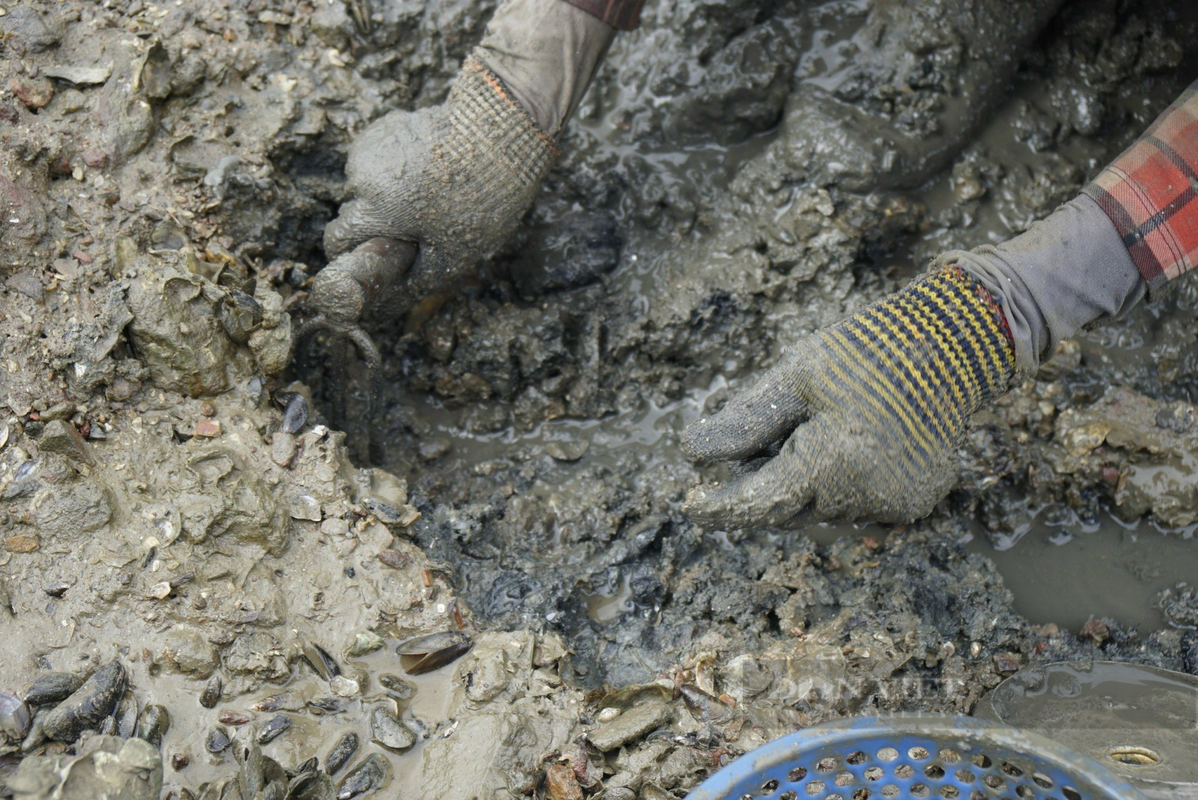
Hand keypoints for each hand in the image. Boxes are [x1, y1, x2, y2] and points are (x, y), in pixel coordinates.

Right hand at [323, 58, 556, 308]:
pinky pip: (376, 159)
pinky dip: (393, 168)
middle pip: (351, 212)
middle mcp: (363, 177)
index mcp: (375, 210)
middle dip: (374, 224)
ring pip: (365, 185)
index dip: (352, 253)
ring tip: (429, 193)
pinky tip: (426, 168)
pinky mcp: (383, 126)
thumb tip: (382, 310)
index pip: (336, 240)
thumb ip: (412, 283)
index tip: (374, 257)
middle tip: (415, 227)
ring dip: (386, 194)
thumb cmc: (481, 198)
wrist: (500, 132)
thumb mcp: (454, 255)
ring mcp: (370, 147)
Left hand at [681, 267, 1015, 527]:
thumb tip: (691, 454)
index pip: (759, 504)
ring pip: (821, 510)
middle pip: (788, 509)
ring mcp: (894, 505)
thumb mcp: (794, 376)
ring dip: (802, 483)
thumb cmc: (865, 353)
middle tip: (758, 443)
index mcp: (832, 464)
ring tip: (813, 430)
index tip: (687, 504)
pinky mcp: (914, 503)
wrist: (952, 345)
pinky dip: (837, 483)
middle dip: (764, 483)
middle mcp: (865, 498)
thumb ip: (744, 422)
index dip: (719, 508)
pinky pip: (856, 505)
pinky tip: (846, 442)